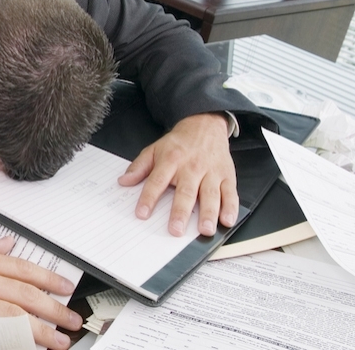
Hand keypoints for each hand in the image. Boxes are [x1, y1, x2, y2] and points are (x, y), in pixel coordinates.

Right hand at [0, 234, 80, 349]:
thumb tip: (8, 243)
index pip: (24, 270)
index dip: (49, 280)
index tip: (67, 289)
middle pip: (25, 297)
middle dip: (53, 311)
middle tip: (71, 322)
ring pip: (12, 318)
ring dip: (38, 331)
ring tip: (57, 342)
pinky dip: (6, 341)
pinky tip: (20, 347)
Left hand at [116, 113, 236, 236]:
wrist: (205, 125)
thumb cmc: (179, 143)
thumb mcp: (155, 149)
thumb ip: (139, 167)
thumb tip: (124, 181)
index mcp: (171, 160)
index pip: (157, 181)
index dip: (149, 198)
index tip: (142, 214)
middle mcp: (192, 167)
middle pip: (186, 192)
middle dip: (181, 212)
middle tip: (176, 229)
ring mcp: (211, 172)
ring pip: (210, 194)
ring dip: (208, 213)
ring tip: (205, 230)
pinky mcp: (227, 175)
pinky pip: (230, 193)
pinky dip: (230, 207)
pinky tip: (227, 220)